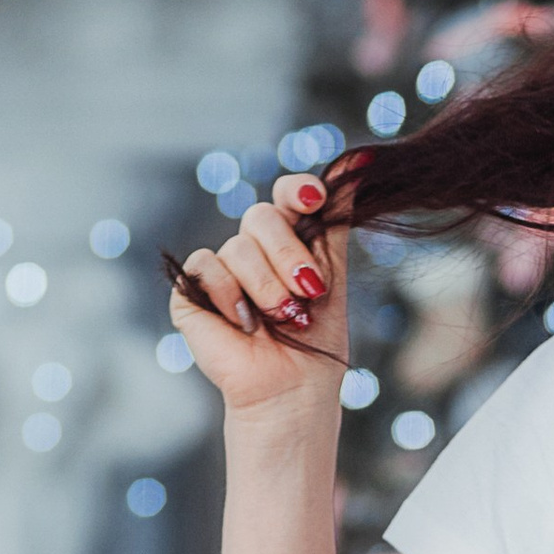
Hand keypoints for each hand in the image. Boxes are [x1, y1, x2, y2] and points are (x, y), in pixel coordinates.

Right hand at [169, 171, 350, 416]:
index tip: (314, 200)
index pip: (286, 195)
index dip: (297, 191)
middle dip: (288, 254)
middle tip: (306, 291)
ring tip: (279, 318)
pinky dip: (230, 296)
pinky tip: (243, 325)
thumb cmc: (315, 342)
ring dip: (267, 287)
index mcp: (287, 241)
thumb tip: (361, 164)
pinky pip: (207, 266)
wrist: (292, 390)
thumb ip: (335, 222)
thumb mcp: (334, 274)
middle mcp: (252, 250)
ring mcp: (221, 270)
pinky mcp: (192, 292)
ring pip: (238, 246)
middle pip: (261, 216)